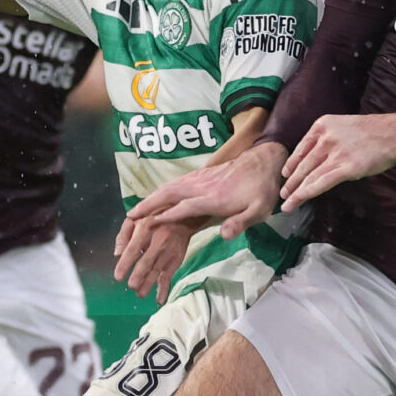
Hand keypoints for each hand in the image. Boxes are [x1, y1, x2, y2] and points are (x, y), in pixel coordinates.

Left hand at [113, 214, 194, 300]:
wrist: (183, 218)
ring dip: (148, 285)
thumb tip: (117, 254)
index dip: (125, 264)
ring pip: (157, 271)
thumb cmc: (153, 219)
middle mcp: (158, 241)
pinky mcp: (176, 260)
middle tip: (131, 285)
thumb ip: (123, 235)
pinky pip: (169, 276)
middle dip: (138, 276)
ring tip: (140, 293)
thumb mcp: (135, 219)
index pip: (133, 249)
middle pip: (147, 262)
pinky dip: (164, 289)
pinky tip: (159, 300)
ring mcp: (168, 252)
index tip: (118, 277)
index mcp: (145, 228)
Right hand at [115, 146, 285, 295]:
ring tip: (136, 210)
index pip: (186, 207)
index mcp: (216, 198)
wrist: (264, 161)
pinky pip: (175, 183)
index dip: (168, 216)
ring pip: (170, 187)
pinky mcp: (201, 175)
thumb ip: (241, 222)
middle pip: (171, 194)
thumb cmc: (262, 190)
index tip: (149, 224)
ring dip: (151, 197)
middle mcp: (203, 186)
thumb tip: (224, 235)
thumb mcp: (259, 210)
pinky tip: (155, 198)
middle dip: (149, 204)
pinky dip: (161, 191)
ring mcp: (200, 179)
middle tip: (130, 216)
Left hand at [281, 112, 395, 208]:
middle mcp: (326, 138)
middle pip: (303, 163)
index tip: (285, 174)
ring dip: (296, 191)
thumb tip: (313, 159)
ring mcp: (336, 153)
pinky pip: (322, 182)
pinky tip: (299, 200)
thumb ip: (327, 139)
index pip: (301, 147)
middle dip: (291, 180)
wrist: (395, 133)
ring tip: (288, 202)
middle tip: (284, 192)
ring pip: (310, 175)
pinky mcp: (347, 168)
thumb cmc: (372, 132)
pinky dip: (307, 193)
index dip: (291, 163)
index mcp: (323, 125)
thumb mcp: (343, 126)